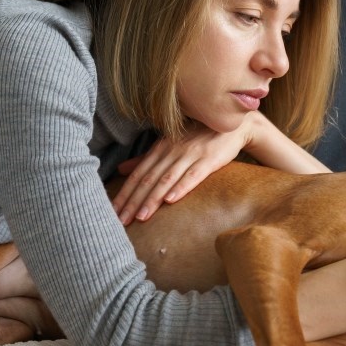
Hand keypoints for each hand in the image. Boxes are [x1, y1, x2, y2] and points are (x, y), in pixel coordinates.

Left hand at [112, 121, 251, 223]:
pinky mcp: (209, 160)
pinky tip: (170, 200)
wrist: (232, 125)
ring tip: (140, 217)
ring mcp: (190, 155)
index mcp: (160, 149)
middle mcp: (171, 151)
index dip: (124, 193)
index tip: (113, 211)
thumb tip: (121, 170)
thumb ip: (146, 159)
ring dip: (152, 199)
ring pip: (166, 180)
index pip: (137, 174)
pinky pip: (192, 175)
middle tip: (120, 221)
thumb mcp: (169, 144)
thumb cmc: (198, 136)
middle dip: (133, 201)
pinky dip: (181, 187)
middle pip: (148, 179)